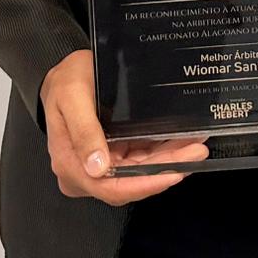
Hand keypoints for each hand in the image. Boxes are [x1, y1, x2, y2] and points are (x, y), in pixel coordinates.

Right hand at [39, 49, 207, 205]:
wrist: (62, 70)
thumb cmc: (64, 81)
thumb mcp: (71, 97)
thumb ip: (83, 130)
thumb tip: (97, 166)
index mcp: (70, 164)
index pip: (110, 187)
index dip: (143, 184)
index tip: (172, 173)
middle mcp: (85, 171)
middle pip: (130, 180)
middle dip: (165, 169)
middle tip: (194, 153)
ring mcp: (100, 163)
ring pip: (139, 170)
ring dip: (168, 160)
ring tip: (194, 146)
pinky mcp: (112, 153)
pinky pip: (139, 157)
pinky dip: (161, 152)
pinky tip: (180, 142)